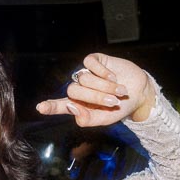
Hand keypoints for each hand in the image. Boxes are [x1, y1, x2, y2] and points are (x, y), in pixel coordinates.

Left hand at [36, 53, 155, 125]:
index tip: (41, 108)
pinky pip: (90, 64)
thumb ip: (88, 119)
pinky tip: (113, 77)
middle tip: (113, 101)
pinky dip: (103, 72)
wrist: (138, 92)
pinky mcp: (94, 61)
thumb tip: (72, 108)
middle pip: (74, 91)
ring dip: (104, 86)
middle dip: (96, 97)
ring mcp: (85, 73)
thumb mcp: (105, 119)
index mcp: (79, 105)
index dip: (51, 106)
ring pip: (84, 78)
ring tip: (120, 90)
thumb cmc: (120, 107)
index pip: (60, 105)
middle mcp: (79, 88)